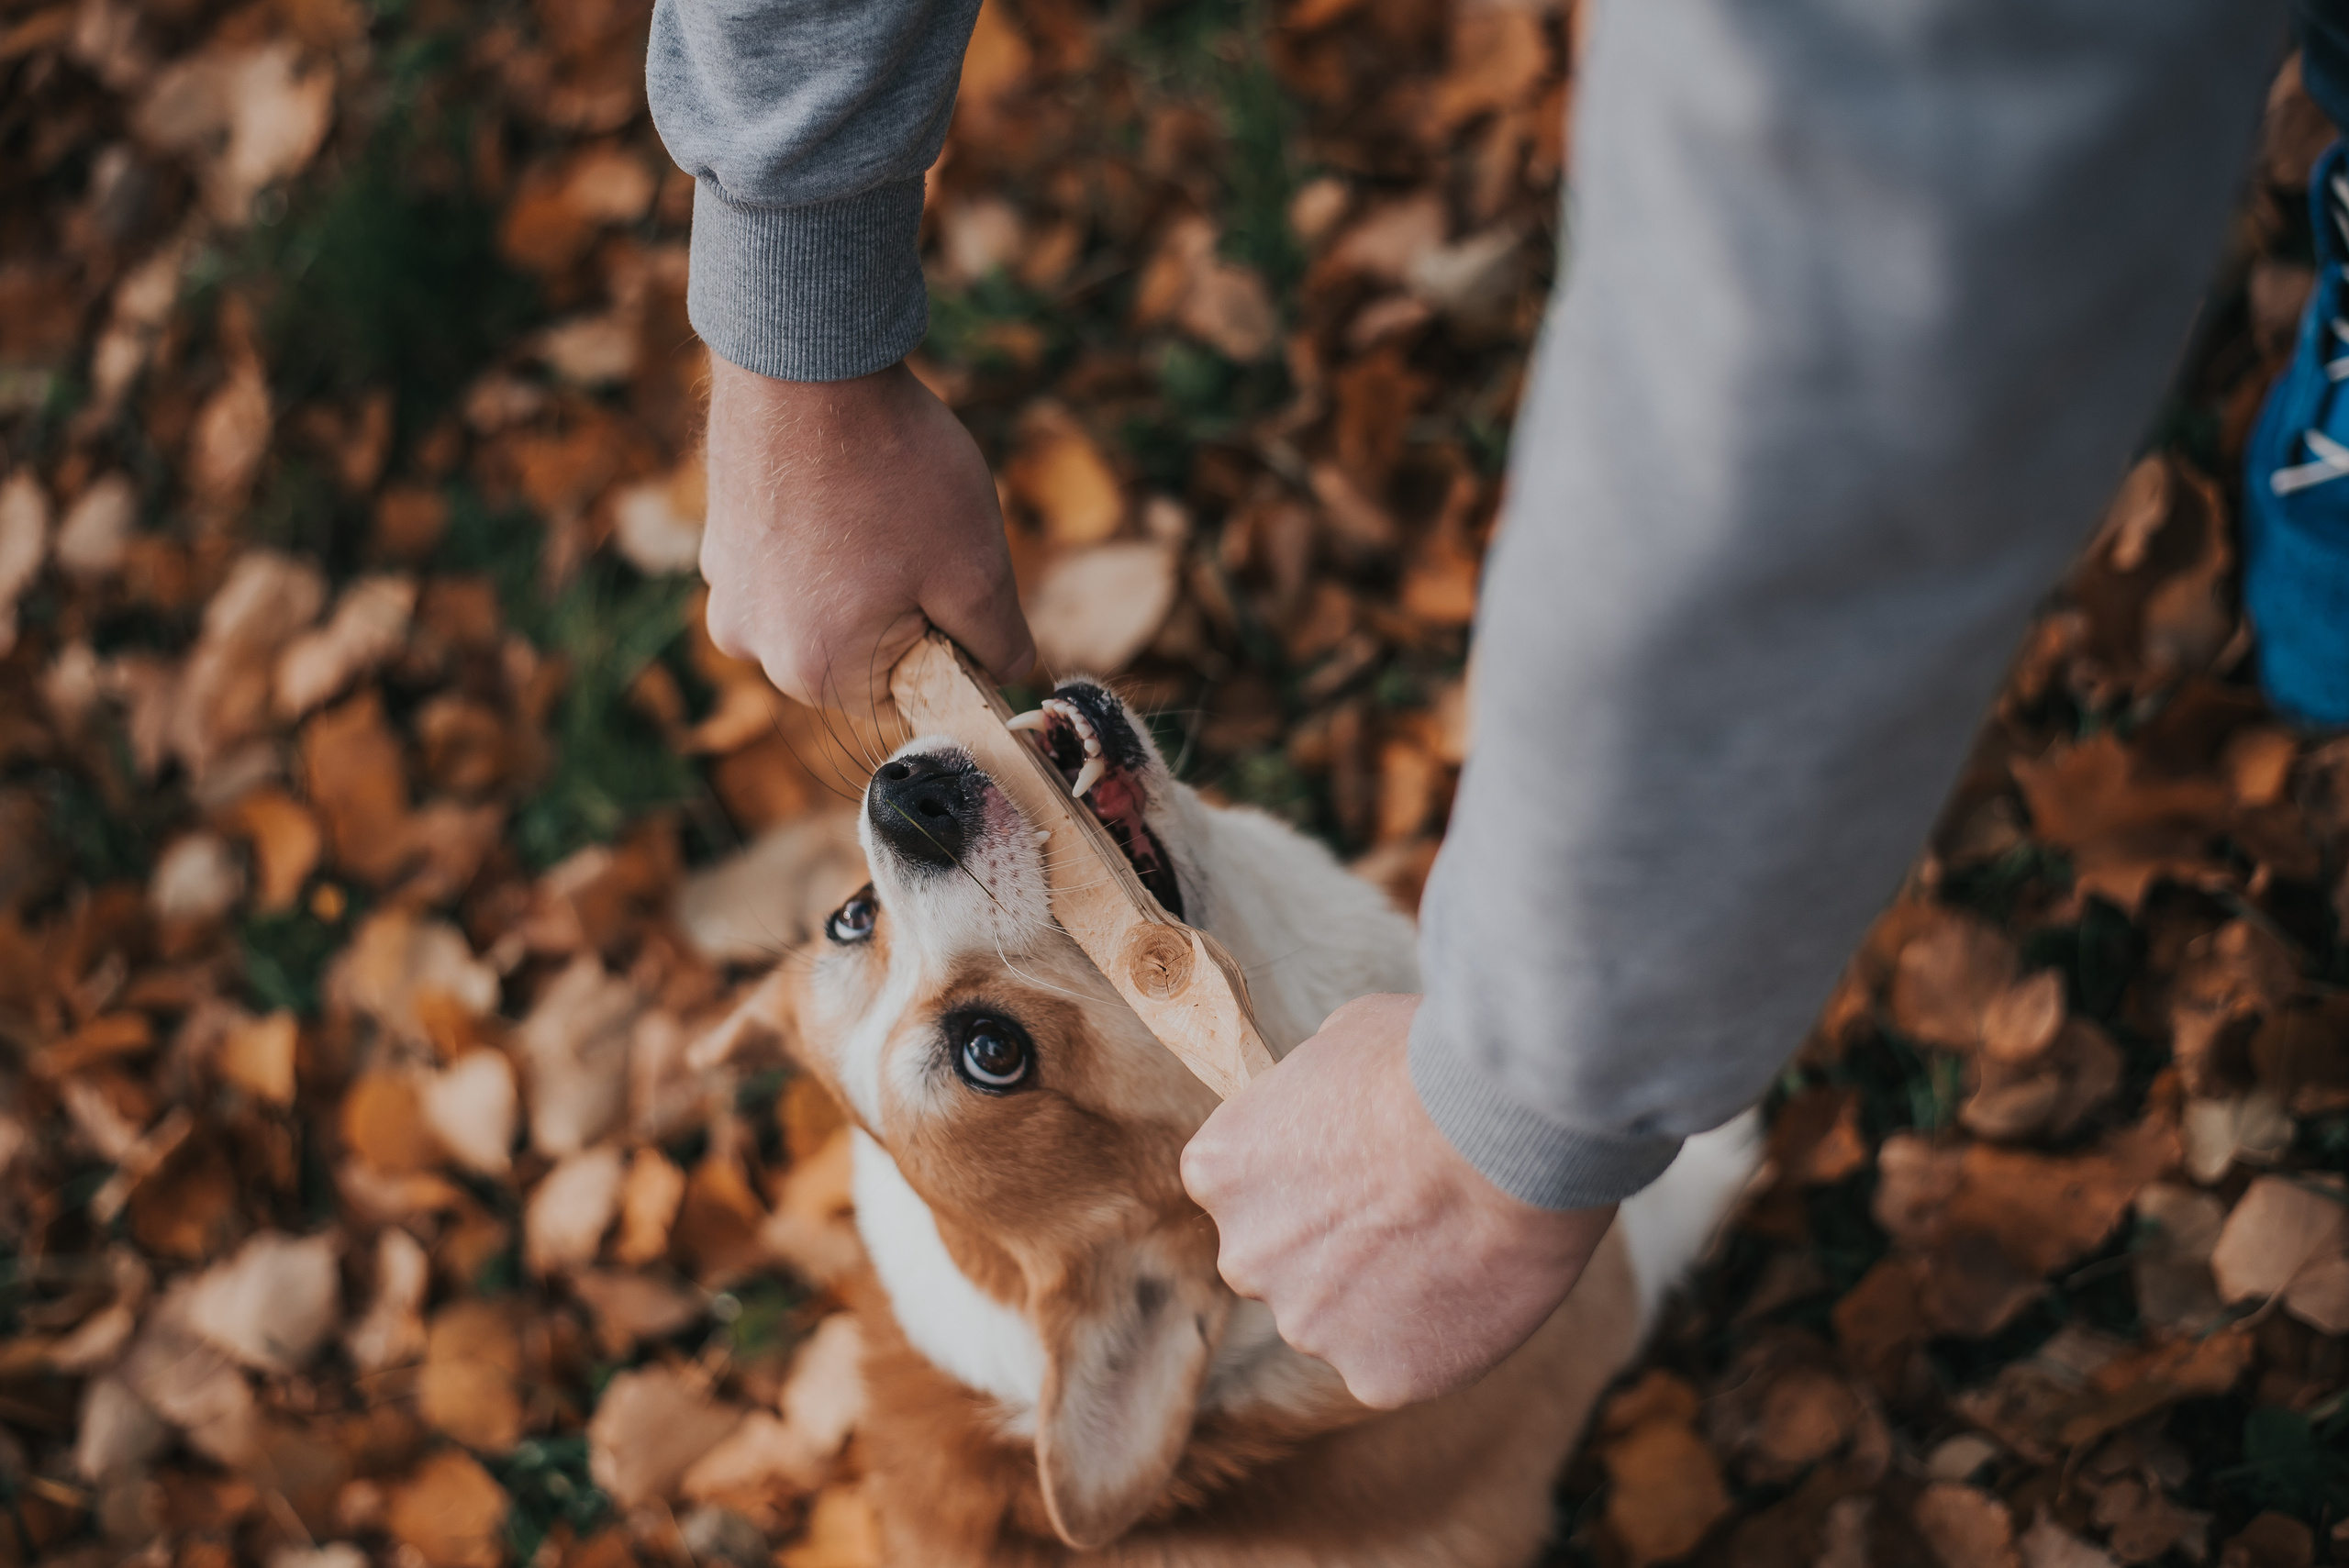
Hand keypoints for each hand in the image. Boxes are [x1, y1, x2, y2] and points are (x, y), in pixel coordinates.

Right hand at [700, 355, 1034, 711]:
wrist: (809, 359)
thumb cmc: (896, 471)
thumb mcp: (977, 569)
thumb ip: (999, 641)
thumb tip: (1013, 672)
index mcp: (813, 671)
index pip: (904, 698)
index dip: (944, 646)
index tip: (952, 584)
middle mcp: (751, 644)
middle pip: (856, 656)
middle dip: (900, 608)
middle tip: (921, 536)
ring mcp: (725, 588)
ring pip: (822, 606)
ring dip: (861, 571)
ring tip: (881, 502)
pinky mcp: (717, 538)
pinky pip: (788, 564)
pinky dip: (821, 538)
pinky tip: (844, 485)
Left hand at [1179, 994, 1615, 1409]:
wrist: (1508, 1132)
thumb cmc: (1429, 1066)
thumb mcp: (1342, 1040)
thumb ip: (1309, 1092)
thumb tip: (1323, 1100)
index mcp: (1219, 1172)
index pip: (1242, 1189)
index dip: (1307, 1175)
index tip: (1359, 1163)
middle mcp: (1245, 1255)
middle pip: (1283, 1261)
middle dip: (1333, 1243)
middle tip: (1409, 1208)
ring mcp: (1307, 1324)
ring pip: (1341, 1318)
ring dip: (1383, 1293)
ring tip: (1452, 1240)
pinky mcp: (1377, 1376)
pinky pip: (1401, 1361)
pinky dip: (1435, 1336)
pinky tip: (1472, 1285)